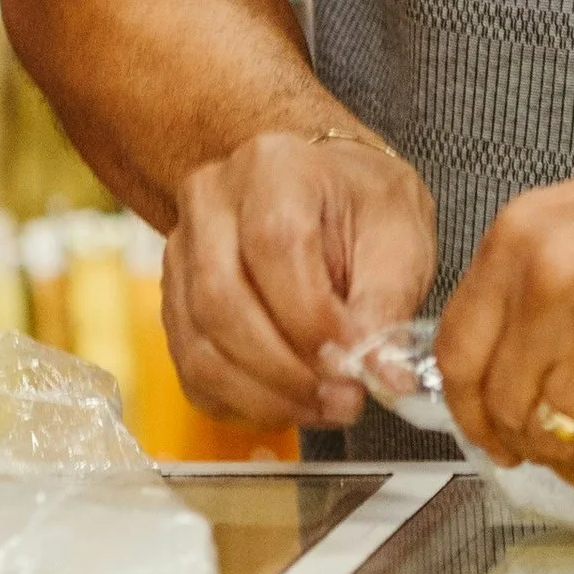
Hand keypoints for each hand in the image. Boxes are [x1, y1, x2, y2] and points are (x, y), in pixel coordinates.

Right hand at [163, 126, 437, 431]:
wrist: (326, 194)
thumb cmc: (362, 208)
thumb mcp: (399, 238)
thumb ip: (389, 306)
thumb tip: (386, 378)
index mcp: (273, 166)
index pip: (275, 244)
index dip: (313, 317)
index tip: (355, 362)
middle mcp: (210, 201)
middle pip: (222, 300)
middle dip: (286, 369)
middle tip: (343, 400)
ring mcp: (181, 252)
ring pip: (200, 344)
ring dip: (265, 395)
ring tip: (324, 407)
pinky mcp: (174, 301)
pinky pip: (191, 369)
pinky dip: (241, 402)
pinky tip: (291, 404)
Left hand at [434, 58, 573, 511]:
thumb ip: (551, 271)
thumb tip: (524, 347)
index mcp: (527, 234)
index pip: (459, 349)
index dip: (469, 407)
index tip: (489, 427)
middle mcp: (551, 278)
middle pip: (504, 404)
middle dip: (528, 441)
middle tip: (558, 448)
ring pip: (553, 437)